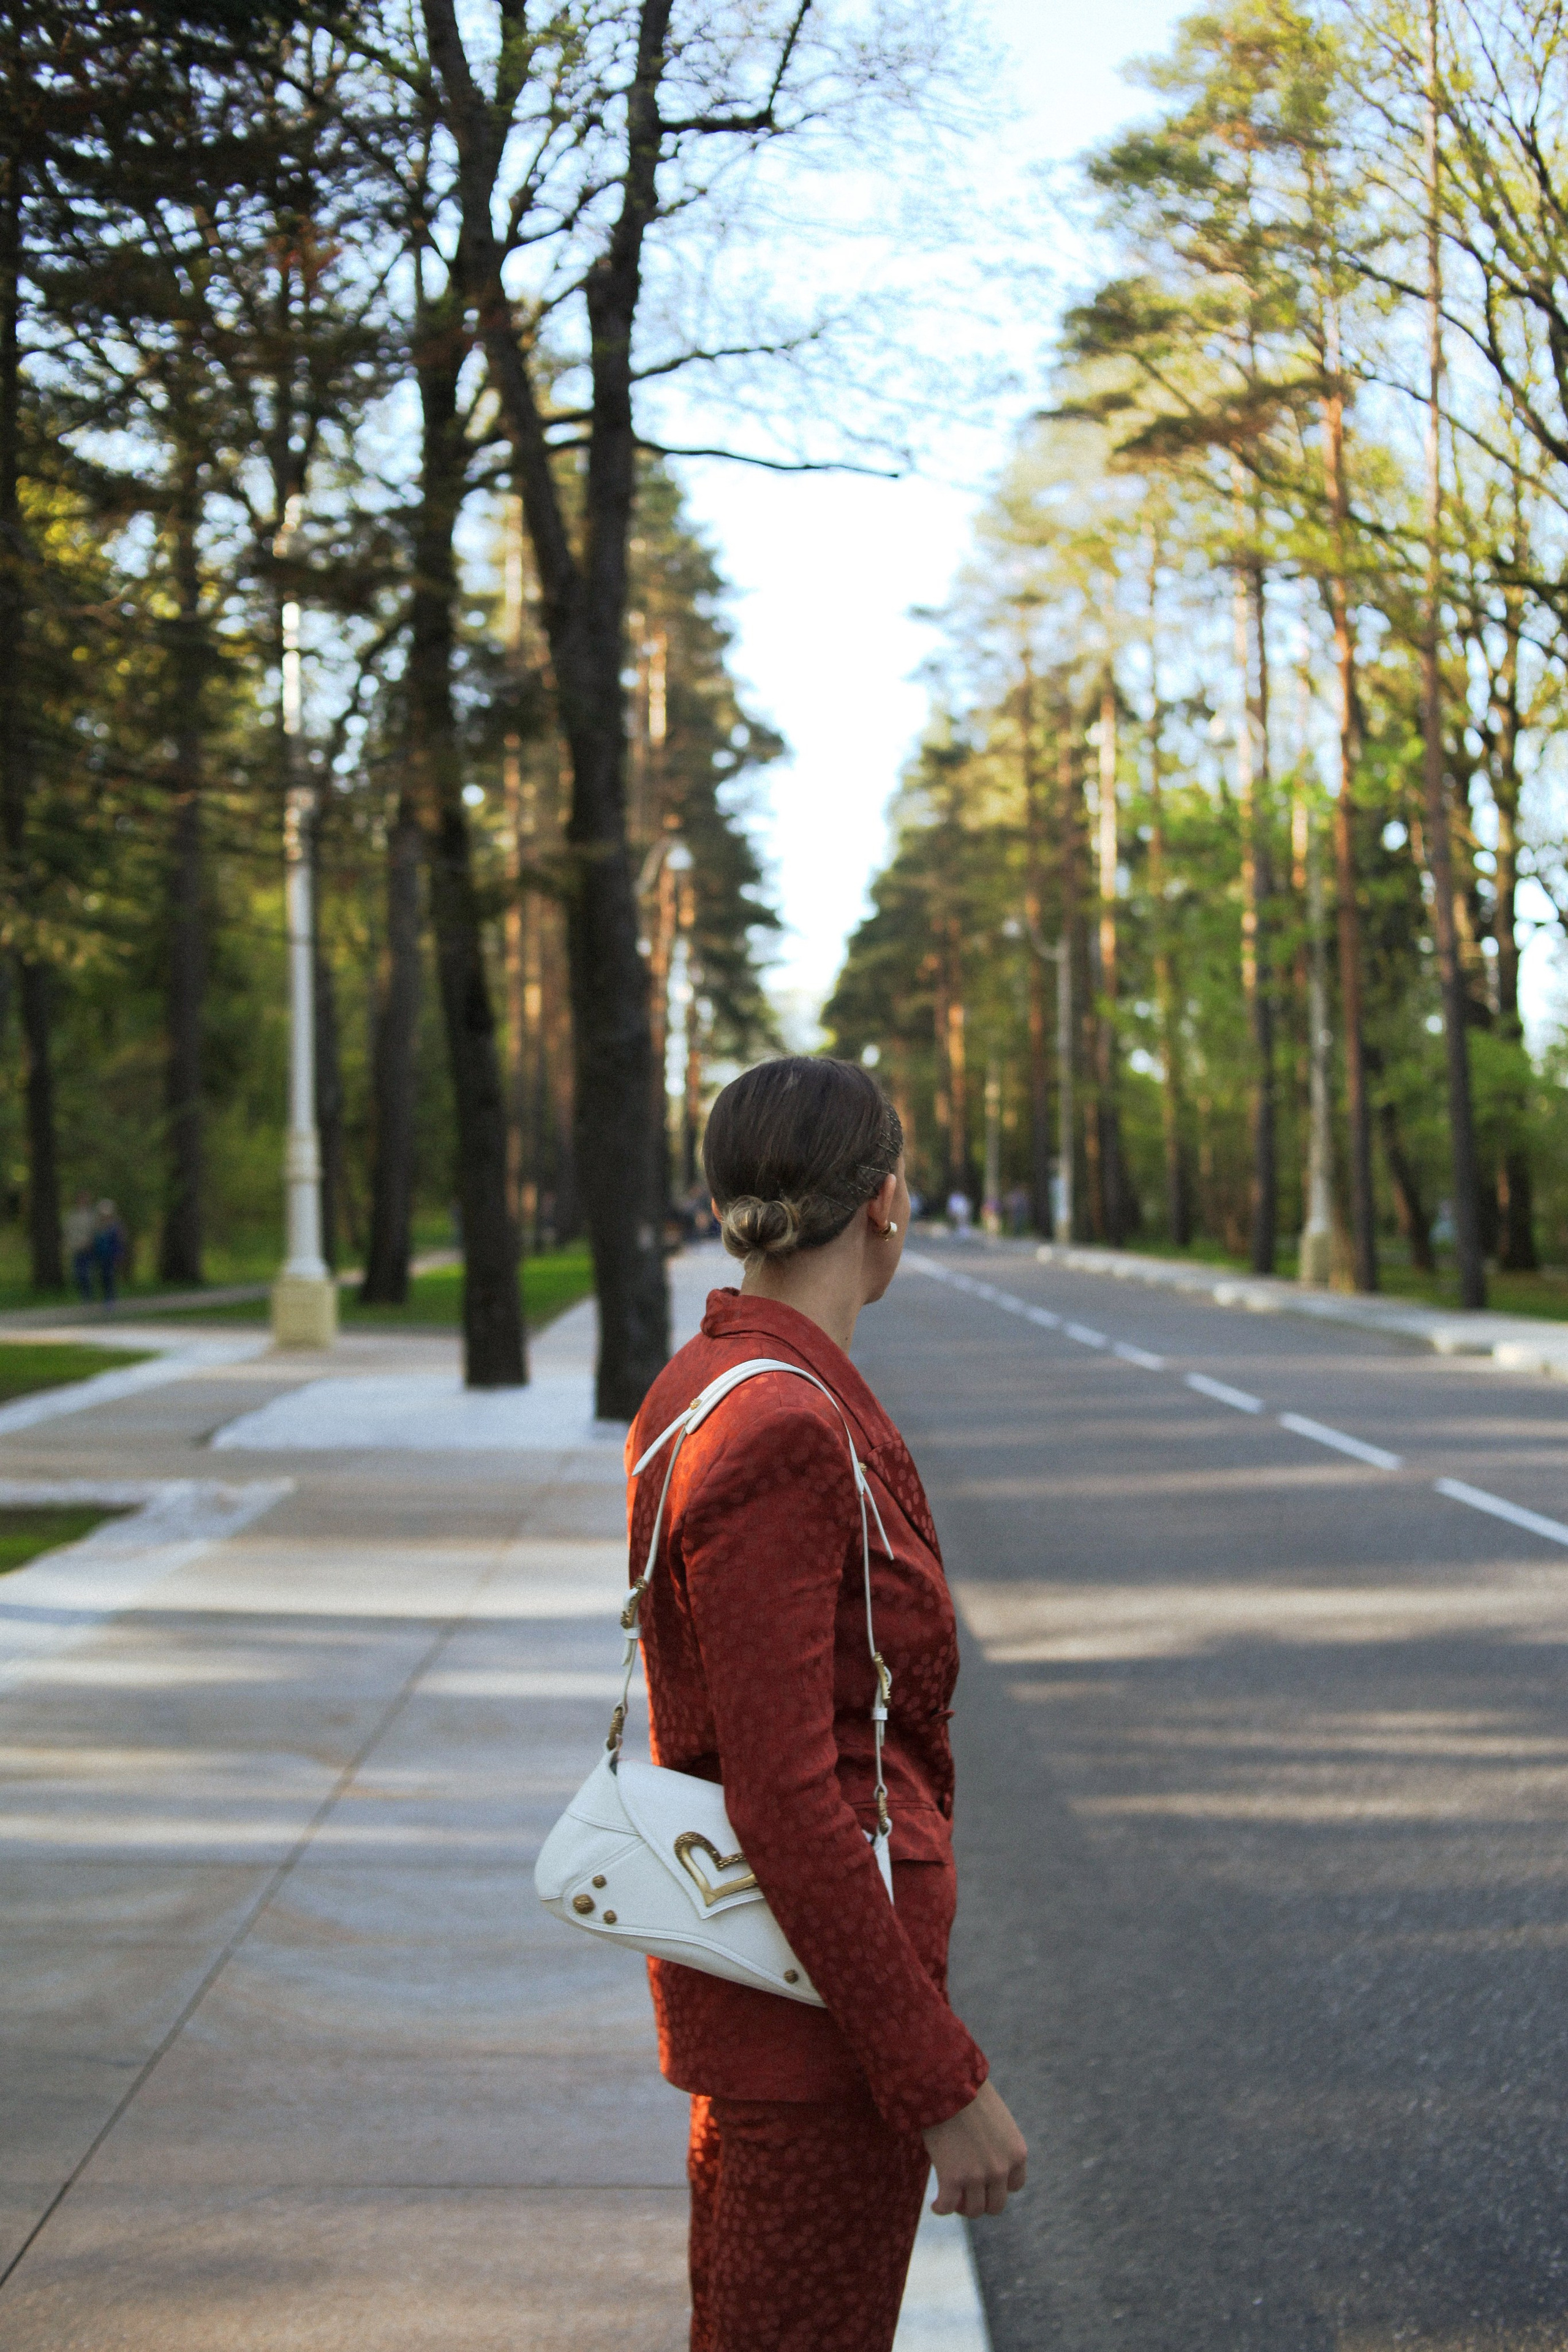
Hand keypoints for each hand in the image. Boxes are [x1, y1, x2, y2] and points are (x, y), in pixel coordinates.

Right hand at [921, 2078, 1027, 2217]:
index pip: (1015, 2185)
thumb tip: (985, 2158)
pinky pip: (947, 2207)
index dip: (999, 2185)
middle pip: (996, 2205)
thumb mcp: (997, 2120)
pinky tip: (935, 2205)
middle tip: (965, 2193)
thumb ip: (998, 2144)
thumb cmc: (968, 2092)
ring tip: (950, 2197)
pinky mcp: (952, 2178)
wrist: (948, 2081)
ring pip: (973, 2210)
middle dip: (981, 2201)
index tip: (985, 2180)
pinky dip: (941, 2208)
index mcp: (1017, 2153)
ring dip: (961, 2206)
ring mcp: (977, 2176)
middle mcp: (1001, 2169)